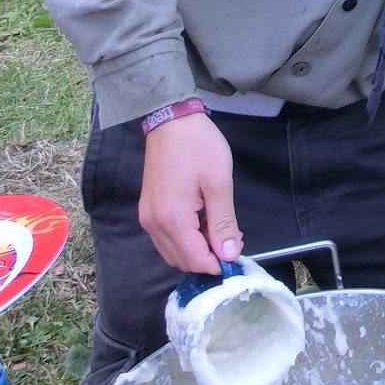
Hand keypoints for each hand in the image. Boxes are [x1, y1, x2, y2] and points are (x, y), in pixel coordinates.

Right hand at [139, 113, 242, 276]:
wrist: (171, 120)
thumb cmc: (198, 146)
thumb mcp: (219, 183)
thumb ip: (223, 223)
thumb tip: (229, 254)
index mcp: (172, 219)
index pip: (196, 260)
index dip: (219, 263)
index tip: (237, 252)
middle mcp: (154, 224)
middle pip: (182, 261)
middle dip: (208, 258)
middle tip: (231, 238)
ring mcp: (147, 218)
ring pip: (172, 253)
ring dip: (195, 250)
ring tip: (217, 228)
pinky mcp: (147, 211)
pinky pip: (165, 239)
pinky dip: (183, 240)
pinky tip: (201, 222)